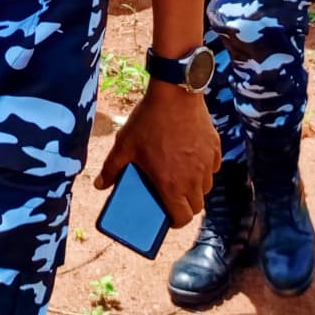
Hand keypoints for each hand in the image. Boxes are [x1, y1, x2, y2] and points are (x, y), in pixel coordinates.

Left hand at [95, 81, 218, 226]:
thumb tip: (99, 185)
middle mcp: (193, 179)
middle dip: (186, 206)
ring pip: (206, 187)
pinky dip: (204, 168)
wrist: (174, 93)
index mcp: (171, 185)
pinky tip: (191, 157)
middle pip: (197, 206)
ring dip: (196, 188)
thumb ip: (111, 168)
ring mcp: (206, 164)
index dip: (175, 222)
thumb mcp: (124, 145)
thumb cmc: (148, 121)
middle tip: (172, 196)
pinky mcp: (215, 148)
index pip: (182, 218)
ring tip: (181, 177)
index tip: (168, 217)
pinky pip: (212, 167)